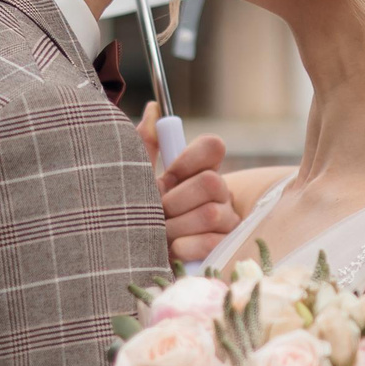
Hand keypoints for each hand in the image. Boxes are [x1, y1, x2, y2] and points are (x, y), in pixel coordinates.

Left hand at [141, 101, 234, 262]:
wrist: (137, 258)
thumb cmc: (140, 215)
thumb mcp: (139, 180)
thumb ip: (146, 145)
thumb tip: (153, 108)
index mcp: (200, 171)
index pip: (213, 146)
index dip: (189, 159)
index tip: (167, 176)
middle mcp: (220, 193)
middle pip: (212, 182)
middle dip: (176, 199)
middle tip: (158, 211)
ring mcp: (228, 221)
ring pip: (211, 214)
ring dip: (176, 226)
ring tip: (160, 234)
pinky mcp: (226, 249)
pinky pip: (212, 242)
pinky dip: (186, 246)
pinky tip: (173, 249)